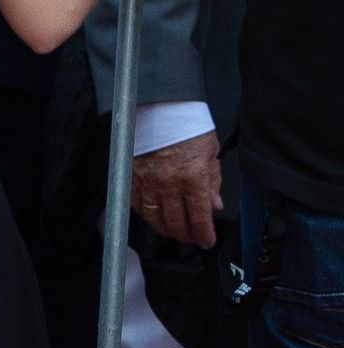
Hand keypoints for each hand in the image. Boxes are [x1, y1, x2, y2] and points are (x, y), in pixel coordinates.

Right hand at [131, 129, 222, 247]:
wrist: (160, 107)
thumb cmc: (187, 126)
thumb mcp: (211, 154)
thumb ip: (213, 182)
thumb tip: (214, 205)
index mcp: (193, 179)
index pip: (199, 219)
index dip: (204, 235)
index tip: (206, 240)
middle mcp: (169, 184)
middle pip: (176, 223)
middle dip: (186, 235)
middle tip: (191, 238)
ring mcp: (147, 180)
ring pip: (154, 217)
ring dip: (164, 228)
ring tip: (172, 231)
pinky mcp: (132, 174)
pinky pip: (136, 203)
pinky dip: (144, 214)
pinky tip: (152, 215)